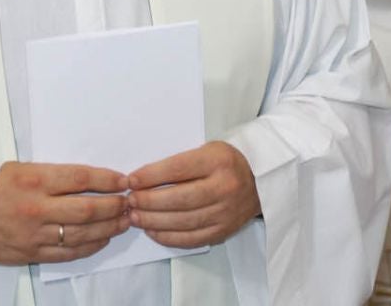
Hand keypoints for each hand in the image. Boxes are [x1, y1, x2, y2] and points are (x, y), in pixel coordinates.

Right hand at [0, 163, 130, 266]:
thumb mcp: (20, 169)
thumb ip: (54, 174)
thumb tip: (92, 179)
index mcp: (33, 179)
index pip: (81, 178)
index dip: (107, 179)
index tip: (124, 180)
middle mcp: (36, 207)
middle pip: (87, 209)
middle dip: (114, 205)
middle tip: (128, 201)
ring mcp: (34, 234)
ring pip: (81, 233)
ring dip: (108, 227)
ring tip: (123, 220)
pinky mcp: (31, 253)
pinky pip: (68, 253)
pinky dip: (90, 246)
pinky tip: (103, 238)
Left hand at [127, 142, 258, 249]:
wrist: (260, 179)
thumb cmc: (225, 162)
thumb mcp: (206, 151)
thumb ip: (179, 164)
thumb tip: (143, 181)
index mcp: (218, 161)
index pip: (178, 169)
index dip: (151, 176)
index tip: (131, 180)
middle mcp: (225, 187)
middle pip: (180, 198)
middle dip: (149, 201)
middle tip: (130, 201)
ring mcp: (226, 212)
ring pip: (184, 221)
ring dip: (154, 221)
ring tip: (135, 217)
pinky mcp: (224, 231)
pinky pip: (191, 238)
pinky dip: (168, 237)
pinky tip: (152, 231)